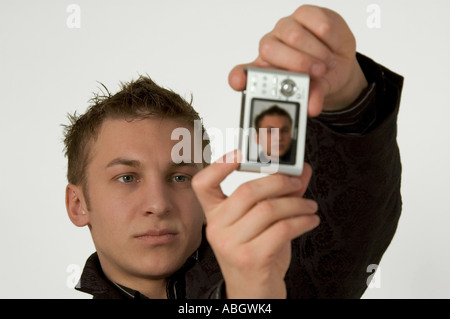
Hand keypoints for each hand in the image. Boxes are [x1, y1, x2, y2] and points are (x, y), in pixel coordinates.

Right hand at [192, 151, 319, 297]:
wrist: (253, 292)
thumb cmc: (255, 256)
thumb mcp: (263, 223)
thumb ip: (280, 194)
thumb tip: (301, 170)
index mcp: (214, 215)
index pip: (203, 184)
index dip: (218, 165)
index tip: (239, 154)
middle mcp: (217, 228)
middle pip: (247, 190)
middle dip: (280, 182)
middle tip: (296, 182)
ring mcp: (231, 244)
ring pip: (268, 209)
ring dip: (297, 204)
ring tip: (308, 206)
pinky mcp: (251, 258)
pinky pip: (282, 228)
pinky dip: (302, 221)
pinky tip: (309, 220)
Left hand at [228, 5, 367, 115]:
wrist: (339, 62)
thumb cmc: (318, 78)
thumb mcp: (314, 91)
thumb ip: (311, 97)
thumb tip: (313, 107)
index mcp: (264, 70)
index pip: (241, 73)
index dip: (238, 77)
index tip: (238, 83)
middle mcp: (269, 47)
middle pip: (270, 49)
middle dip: (297, 63)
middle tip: (317, 72)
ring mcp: (285, 28)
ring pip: (295, 36)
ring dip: (317, 53)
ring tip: (327, 63)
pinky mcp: (304, 14)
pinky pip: (317, 24)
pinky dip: (330, 39)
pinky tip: (331, 46)